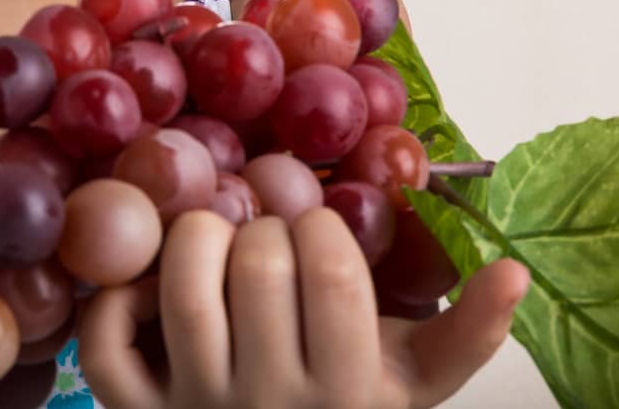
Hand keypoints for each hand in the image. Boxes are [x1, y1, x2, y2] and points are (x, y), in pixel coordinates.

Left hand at [76, 206, 529, 408]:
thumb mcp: (411, 387)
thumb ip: (466, 335)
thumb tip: (513, 270)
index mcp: (346, 393)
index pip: (329, 274)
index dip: (317, 228)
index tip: (313, 231)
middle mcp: (268, 405)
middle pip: (257, 270)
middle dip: (261, 228)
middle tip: (264, 233)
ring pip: (182, 293)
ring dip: (193, 239)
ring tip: (212, 238)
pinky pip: (105, 344)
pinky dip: (113, 297)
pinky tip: (143, 283)